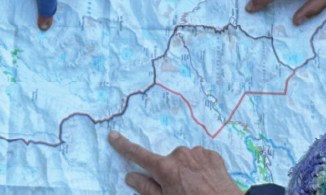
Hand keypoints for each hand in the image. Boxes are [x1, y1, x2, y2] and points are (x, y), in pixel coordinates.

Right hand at [108, 131, 242, 194]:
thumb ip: (146, 188)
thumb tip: (131, 176)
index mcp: (165, 168)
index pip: (138, 155)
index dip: (124, 146)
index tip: (113, 136)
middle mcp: (180, 154)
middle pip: (166, 162)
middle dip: (169, 173)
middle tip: (179, 190)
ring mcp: (198, 153)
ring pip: (184, 160)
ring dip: (186, 170)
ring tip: (196, 188)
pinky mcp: (212, 154)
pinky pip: (199, 159)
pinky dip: (199, 168)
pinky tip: (206, 182)